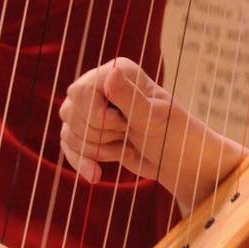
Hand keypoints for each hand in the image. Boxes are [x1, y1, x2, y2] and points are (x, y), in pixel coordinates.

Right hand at [58, 57, 247, 210]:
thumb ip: (130, 97)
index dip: (98, 115)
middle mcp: (102, 84)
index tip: (125, 123)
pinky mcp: (90, 131)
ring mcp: (93, 108)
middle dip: (100, 133)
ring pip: (69, 131)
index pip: (82, 91)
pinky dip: (82, 162)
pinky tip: (96, 175)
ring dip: (98, 148)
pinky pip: (69, 146)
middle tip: (130, 133)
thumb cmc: (174, 135)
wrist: (179, 162)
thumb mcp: (154, 118)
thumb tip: (112, 72)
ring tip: (128, 145)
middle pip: (71, 112)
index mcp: (119, 72)